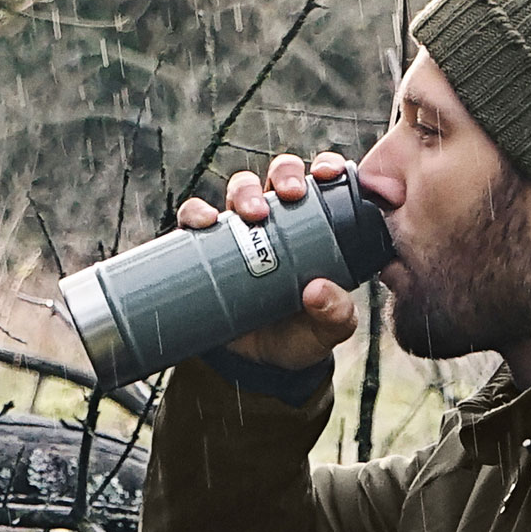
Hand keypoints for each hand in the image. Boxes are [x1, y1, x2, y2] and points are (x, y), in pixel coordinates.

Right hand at [177, 151, 357, 371]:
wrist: (257, 364)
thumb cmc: (300, 337)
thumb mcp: (326, 331)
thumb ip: (335, 315)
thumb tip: (319, 290)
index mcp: (314, 228)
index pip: (322, 184)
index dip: (326, 167)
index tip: (327, 174)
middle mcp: (277, 221)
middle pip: (279, 176)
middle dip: (284, 174)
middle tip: (290, 195)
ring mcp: (241, 232)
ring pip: (240, 189)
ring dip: (245, 191)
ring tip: (250, 215)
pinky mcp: (207, 248)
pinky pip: (195, 219)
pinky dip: (196, 214)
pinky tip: (204, 223)